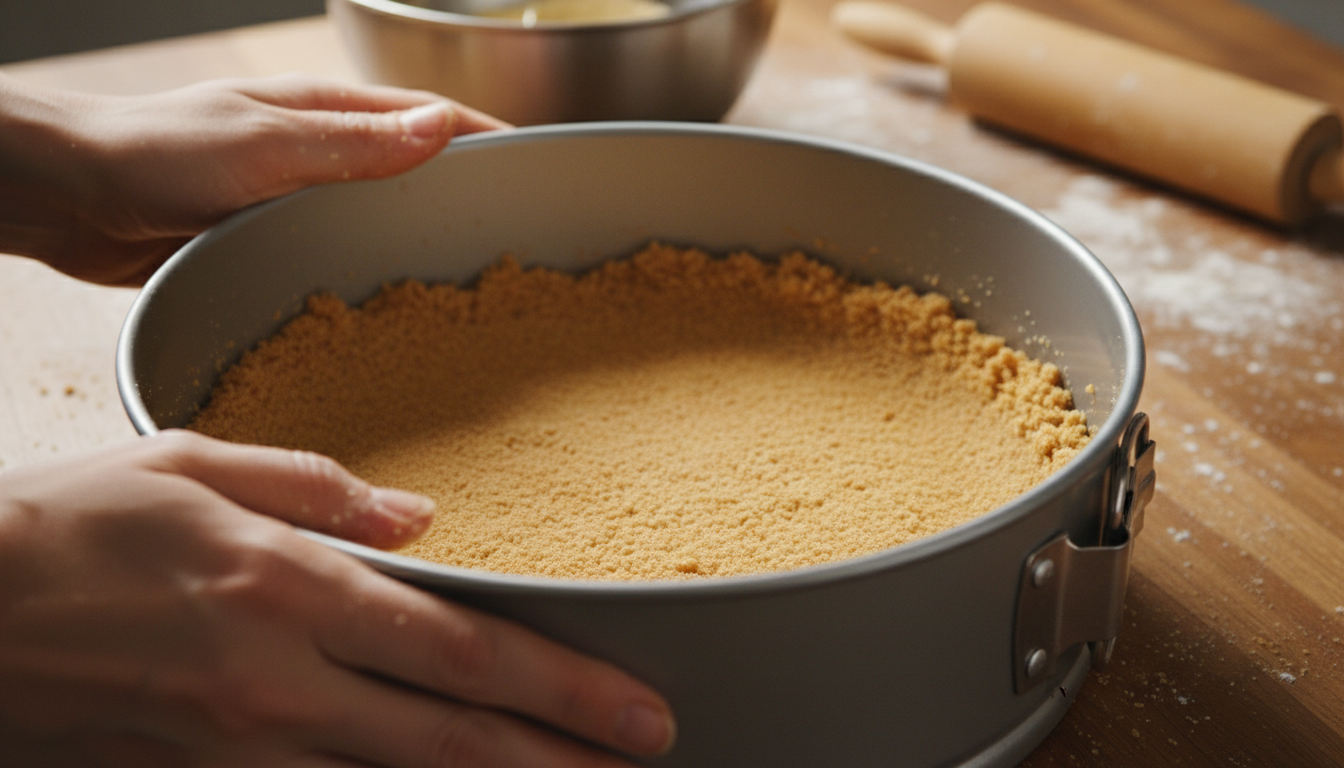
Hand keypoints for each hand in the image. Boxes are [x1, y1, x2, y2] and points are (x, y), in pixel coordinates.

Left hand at [0, 73, 507, 284]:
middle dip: (467, 194)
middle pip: (414, 171)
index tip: (537, 169)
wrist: (70, 197)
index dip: (487, 141)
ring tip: (469, 282)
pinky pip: (335, 256)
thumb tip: (442, 130)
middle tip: (517, 237)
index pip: (431, 120)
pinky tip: (386, 309)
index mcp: (326, 113)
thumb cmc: (155, 152)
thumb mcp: (266, 143)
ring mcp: (294, 198)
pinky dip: (367, 273)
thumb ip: (354, 143)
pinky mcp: (266, 240)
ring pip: (378, 218)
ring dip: (418, 240)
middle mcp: (319, 153)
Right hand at [0, 431, 674, 765]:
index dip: (563, 686)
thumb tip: (419, 519)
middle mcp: (278, 683)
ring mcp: (238, 754)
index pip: (460, 650)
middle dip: (562, 762)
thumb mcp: (189, 465)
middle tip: (645, 766)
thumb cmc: (62, 527)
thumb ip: (316, 487)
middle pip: (452, 742)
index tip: (639, 709)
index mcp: (288, 587)